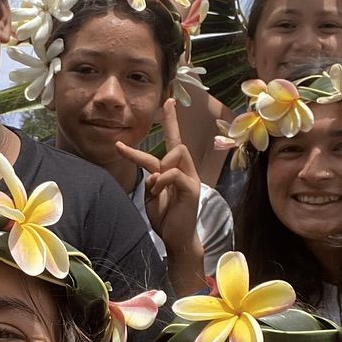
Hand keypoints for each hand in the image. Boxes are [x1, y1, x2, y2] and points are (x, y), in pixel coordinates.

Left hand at [116, 100, 203, 270]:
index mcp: (176, 170)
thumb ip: (151, 178)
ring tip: (154, 183)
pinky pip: (175, 174)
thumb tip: (150, 171)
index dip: (171, 121)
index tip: (168, 101)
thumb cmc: (165, 217)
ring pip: (178, 153)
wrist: (177, 239)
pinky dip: (162, 179)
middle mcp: (186, 171)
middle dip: (170, 127)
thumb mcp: (152, 193)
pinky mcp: (192, 191)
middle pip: (178, 143)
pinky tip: (157, 189)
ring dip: (161, 164)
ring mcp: (191, 180)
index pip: (174, 141)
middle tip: (159, 132)